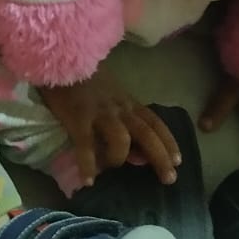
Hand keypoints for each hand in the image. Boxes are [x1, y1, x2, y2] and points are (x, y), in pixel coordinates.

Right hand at [41, 67, 180, 186]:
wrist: (60, 58)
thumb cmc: (83, 78)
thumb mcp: (111, 94)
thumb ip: (124, 117)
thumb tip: (136, 152)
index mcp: (128, 102)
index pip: (155, 123)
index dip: (168, 142)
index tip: (178, 161)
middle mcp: (119, 108)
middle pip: (147, 134)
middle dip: (160, 157)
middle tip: (169, 179)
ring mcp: (99, 113)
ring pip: (120, 140)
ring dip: (119, 158)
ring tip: (110, 169)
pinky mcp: (78, 118)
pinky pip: (86, 145)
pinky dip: (88, 165)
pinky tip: (88, 180)